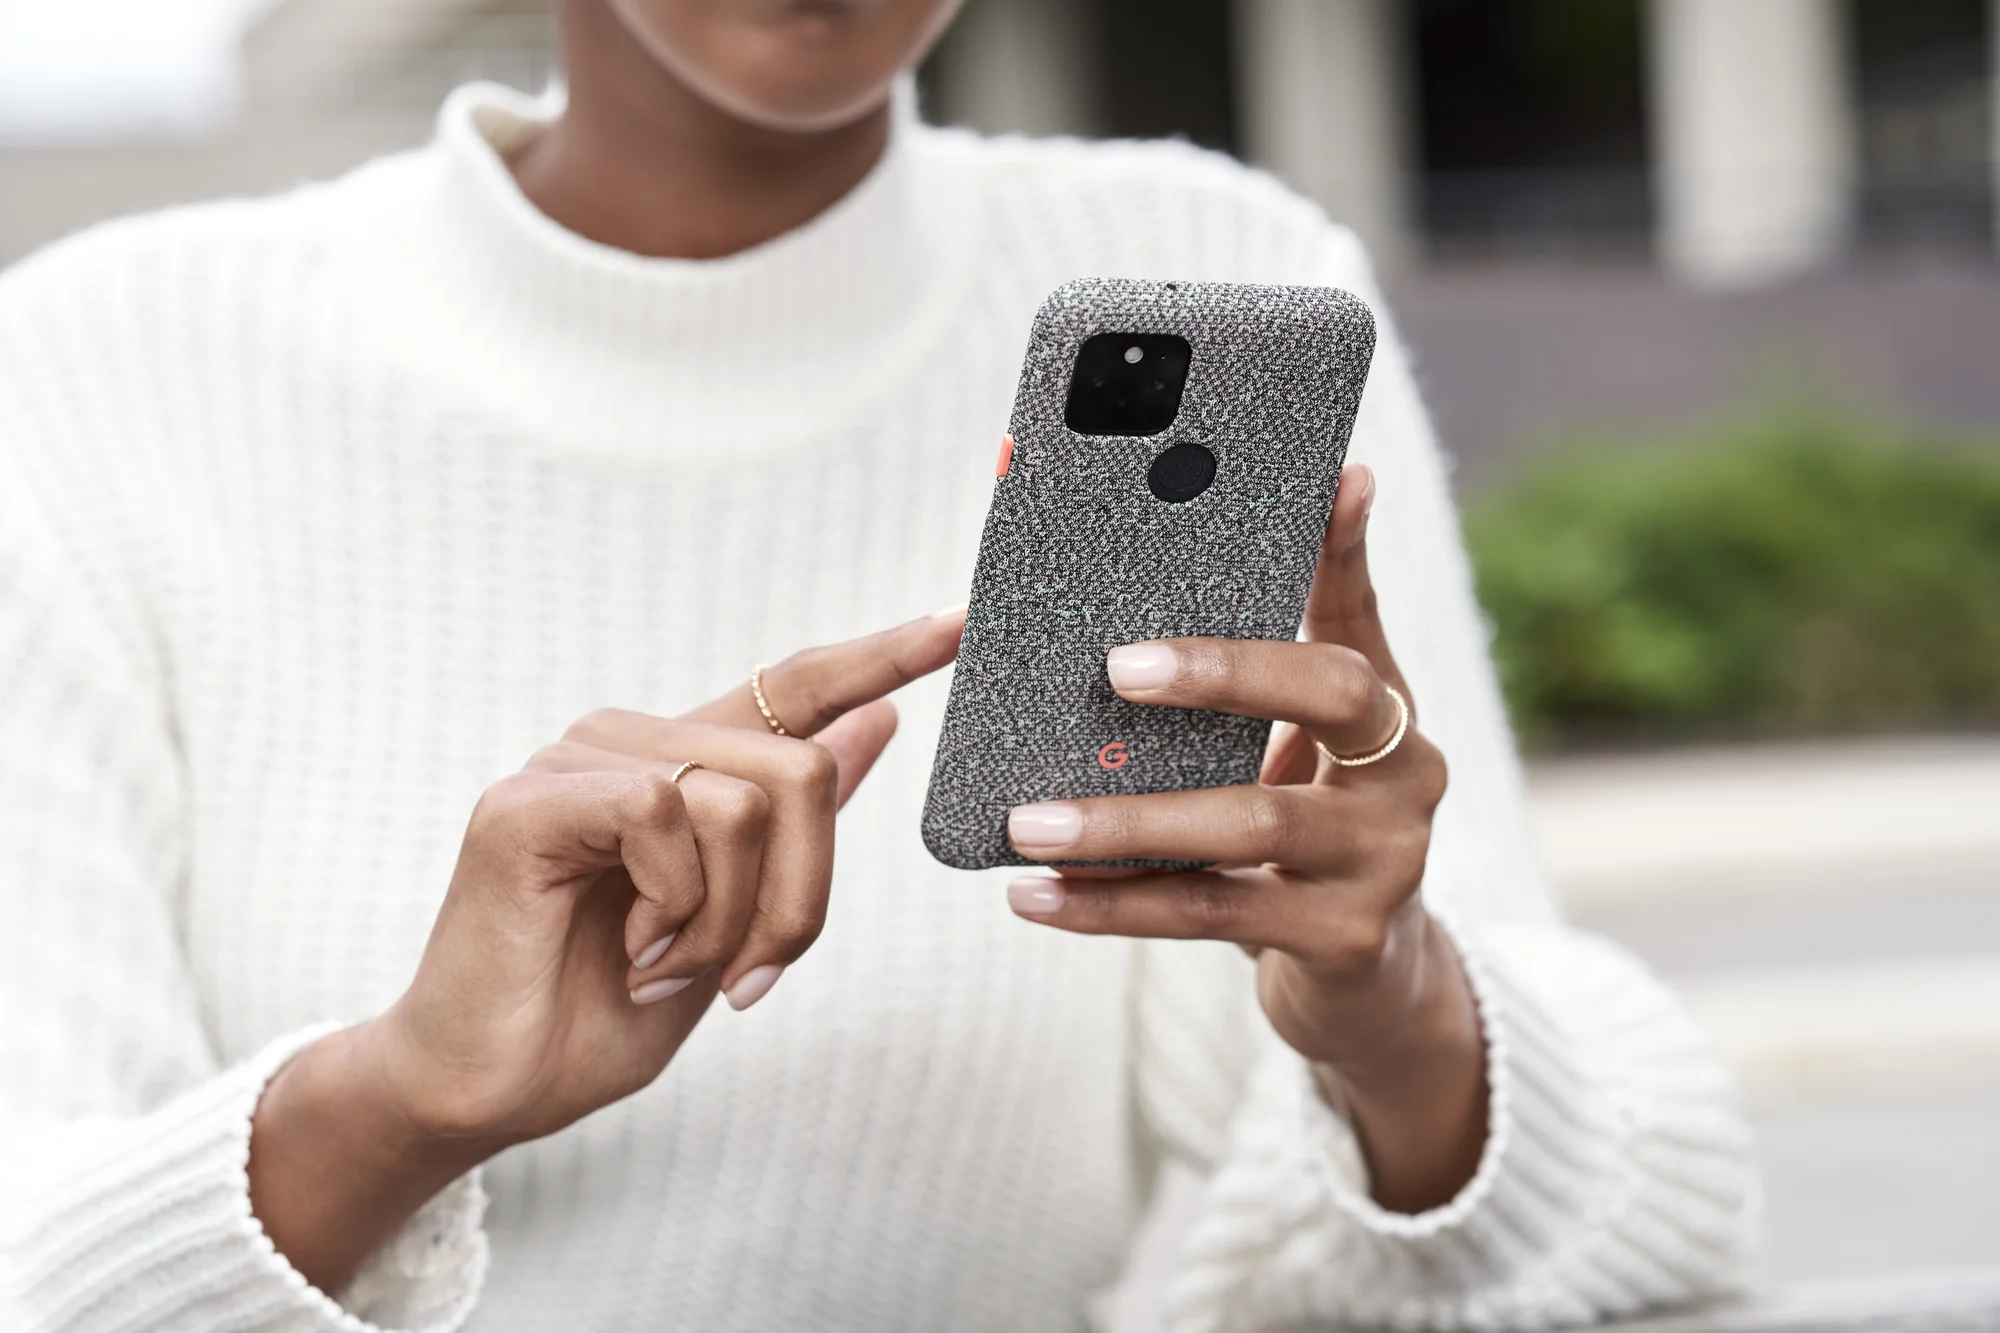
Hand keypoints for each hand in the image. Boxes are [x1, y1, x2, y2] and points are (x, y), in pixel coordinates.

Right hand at [249, 607, 963, 1289]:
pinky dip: (672, 904)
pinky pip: (667, 814)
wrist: (489, 1092)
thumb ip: (796, 825)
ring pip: (743, 798)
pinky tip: (628, 948)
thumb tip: (879, 721)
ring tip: (661, 966)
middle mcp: (631, 743)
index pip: (795, 686)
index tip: (961, 623)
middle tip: (746, 976)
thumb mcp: (735, 923)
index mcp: (682, 768)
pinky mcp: (532, 800)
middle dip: (800, 895)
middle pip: (801, 766)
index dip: (881, 654)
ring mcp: (576, 762)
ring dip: (728, 918)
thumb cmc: (598, 1014)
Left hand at [1003, 465, 1487, 1211]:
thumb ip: (1236, 681)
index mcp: (1383, 705)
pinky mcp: (1345, 938)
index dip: (1344, 544)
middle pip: (1327, 693)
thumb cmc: (1298, 837)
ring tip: (1028, 821)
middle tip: (1113, 666)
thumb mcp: (1286, 751)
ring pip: (1250, 822)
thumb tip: (1135, 608)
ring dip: (1127, 822)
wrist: (1365, 980)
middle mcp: (1404, 770)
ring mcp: (1385, 858)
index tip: (1333, 477)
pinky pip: (1213, 913)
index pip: (1360, 606)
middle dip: (1219, 672)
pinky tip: (1036, 898)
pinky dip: (1115, 907)